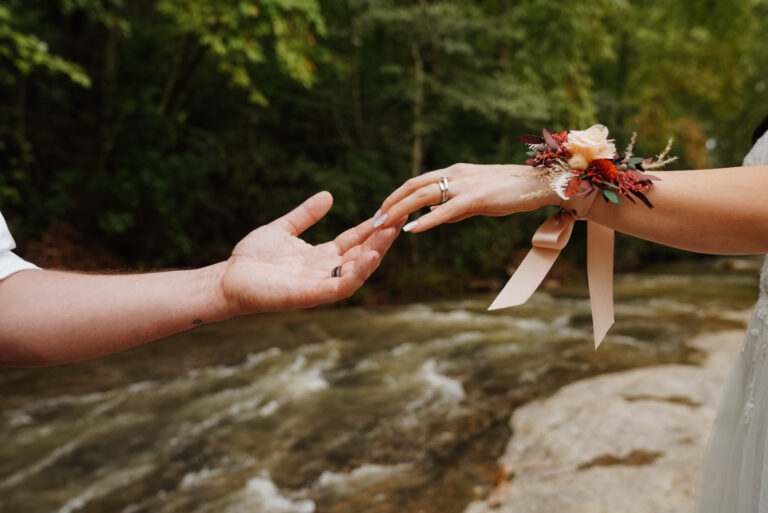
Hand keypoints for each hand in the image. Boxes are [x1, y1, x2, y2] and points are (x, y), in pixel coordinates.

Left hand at [221, 192, 399, 313]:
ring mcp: (320, 284)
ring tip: (391, 233)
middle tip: (401, 218)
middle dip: (382, 237)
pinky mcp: (312, 295)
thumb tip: (328, 195)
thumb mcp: (283, 229)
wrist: (227, 280)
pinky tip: (371, 255)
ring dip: (377, 252)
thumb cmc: (252, 258)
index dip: (372, 228)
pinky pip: (342, 285)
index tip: (391, 211)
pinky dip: (359, 272)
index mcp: (321, 257)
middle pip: (362, 254)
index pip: (354, 241)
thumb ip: (305, 215)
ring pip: (358, 270)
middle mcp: (325, 271)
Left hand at [374, 164, 558, 232]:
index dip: (397, 196)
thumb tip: (433, 216)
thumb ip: (454, 207)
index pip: (417, 182)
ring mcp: (465, 184)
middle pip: (413, 186)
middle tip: (373, 220)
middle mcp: (455, 174)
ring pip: (423, 195)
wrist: (539, 183)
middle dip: (390, 203)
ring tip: (384, 225)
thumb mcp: (477, 198)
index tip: (382, 211)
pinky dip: (426, 219)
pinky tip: (412, 229)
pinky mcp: (477, 197)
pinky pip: (446, 209)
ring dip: (400, 210)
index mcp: (454, 172)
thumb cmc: (511, 192)